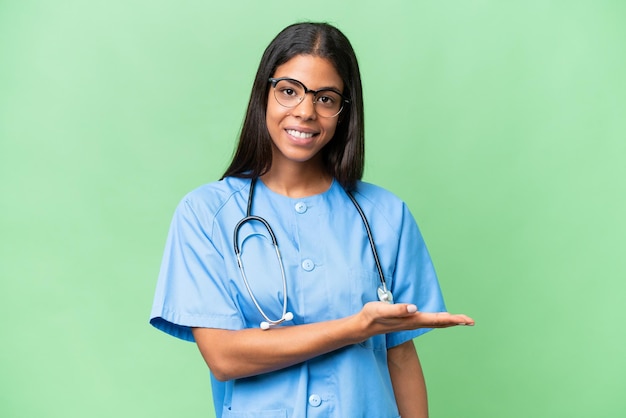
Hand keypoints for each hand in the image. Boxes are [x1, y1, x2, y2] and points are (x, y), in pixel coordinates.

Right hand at [358, 301, 473, 337]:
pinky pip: (429, 321)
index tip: (466, 320)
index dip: (452, 319)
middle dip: (456, 321)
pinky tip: (443, 318)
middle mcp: (414, 323)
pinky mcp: (409, 321)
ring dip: (450, 321)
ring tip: (462, 320)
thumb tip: (414, 308)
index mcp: (412, 320)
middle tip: (471, 321)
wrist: (364, 326)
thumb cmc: (372, 316)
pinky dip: (440, 319)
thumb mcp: (382, 310)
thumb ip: (398, 309)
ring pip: (436, 322)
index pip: (436, 319)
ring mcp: (412, 323)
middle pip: (440, 323)